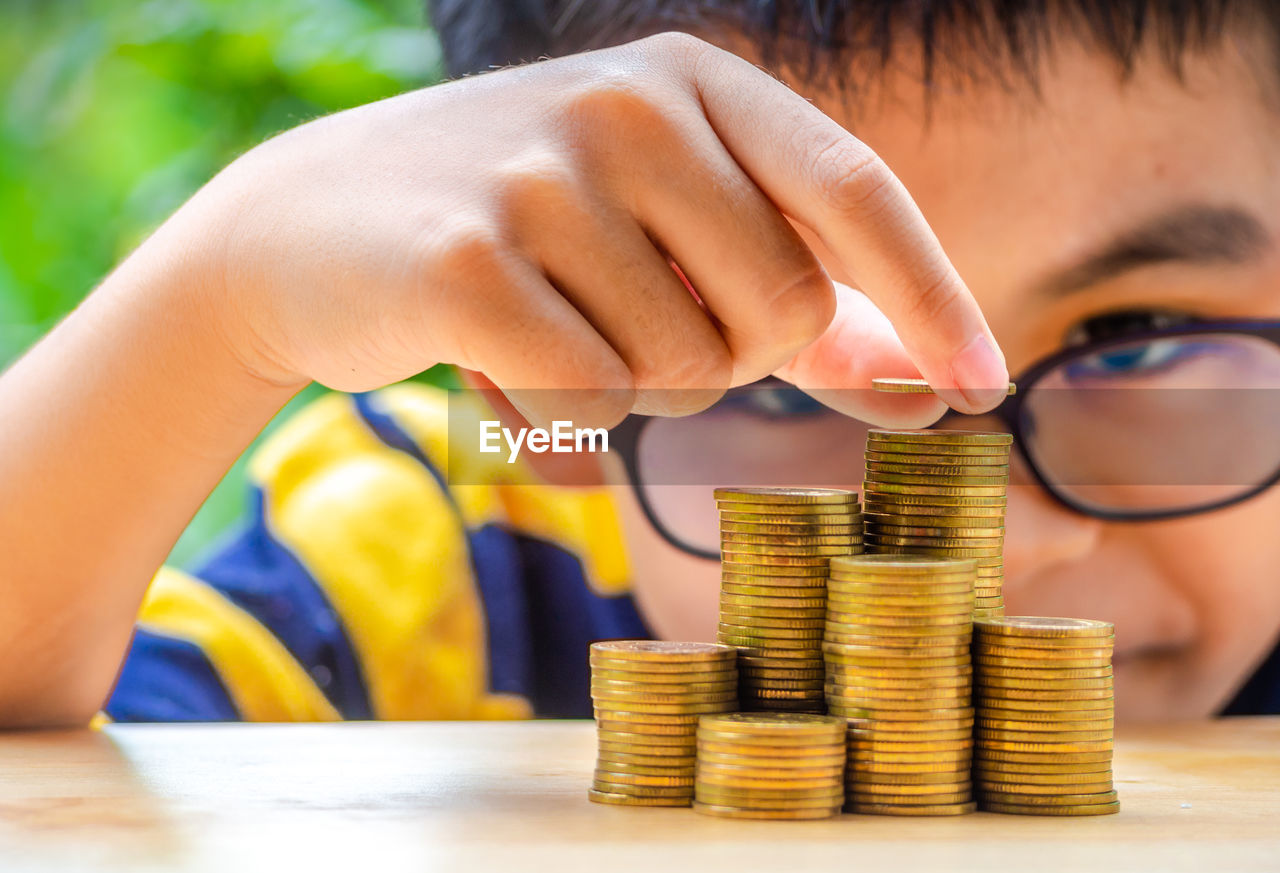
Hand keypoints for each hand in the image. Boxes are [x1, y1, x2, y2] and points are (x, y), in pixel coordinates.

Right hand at [204, 32, 1007, 426]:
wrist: (306, 231)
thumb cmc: (516, 235)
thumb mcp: (661, 234)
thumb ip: (795, 301)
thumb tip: (926, 381)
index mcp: (694, 79)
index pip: (855, 188)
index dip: (934, 294)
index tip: (988, 388)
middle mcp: (629, 103)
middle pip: (781, 311)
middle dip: (728, 356)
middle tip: (633, 322)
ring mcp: (544, 175)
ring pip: (686, 372)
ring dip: (632, 389)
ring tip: (548, 328)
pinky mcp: (469, 264)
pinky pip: (591, 402)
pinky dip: (557, 415)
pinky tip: (492, 362)